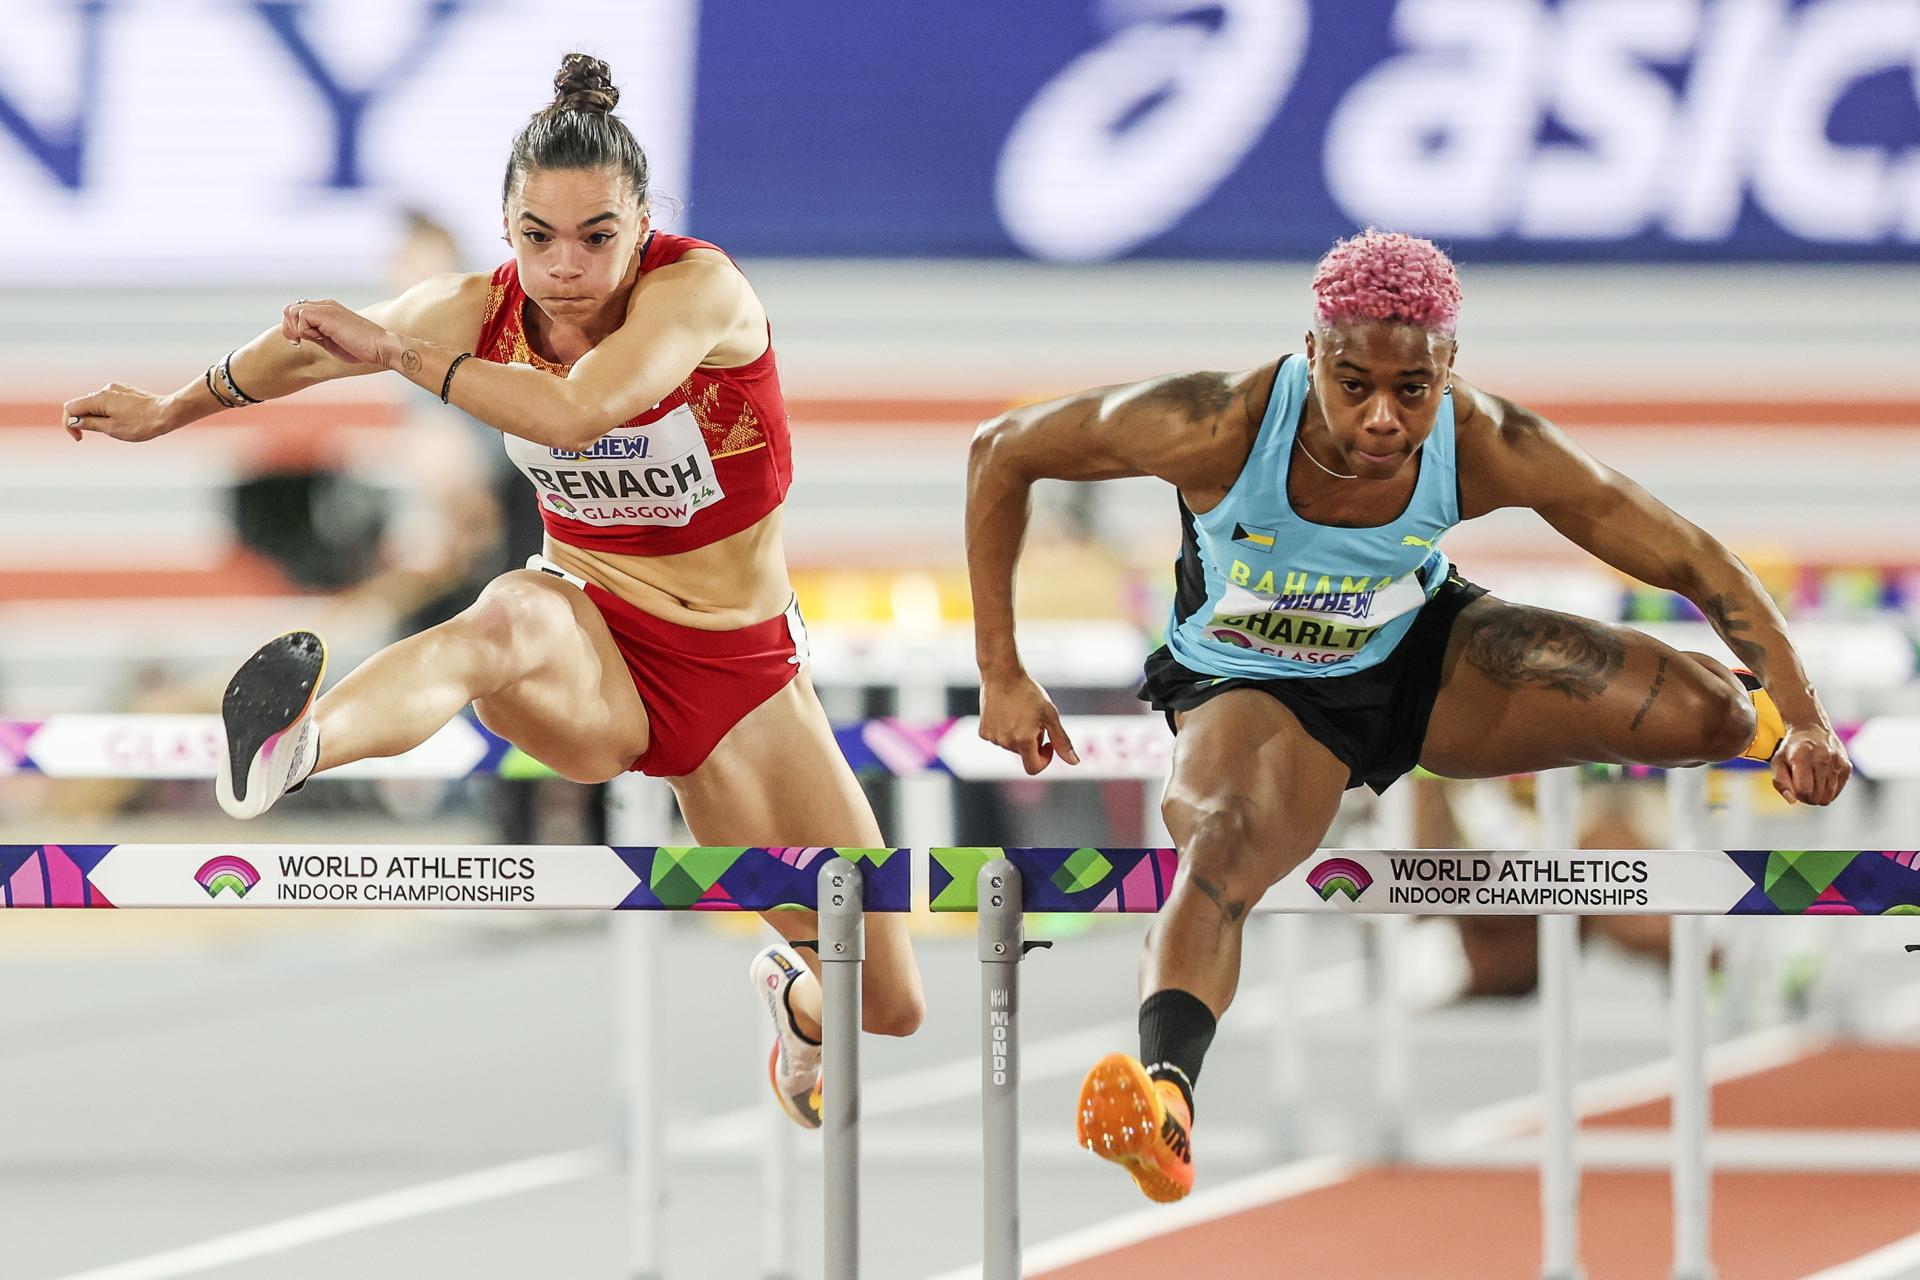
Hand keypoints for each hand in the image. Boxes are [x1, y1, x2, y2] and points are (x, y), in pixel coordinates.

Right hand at [62, 383, 176, 442]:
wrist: (167, 413)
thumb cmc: (141, 424)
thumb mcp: (112, 428)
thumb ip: (89, 423)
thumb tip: (74, 421)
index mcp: (98, 398)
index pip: (71, 407)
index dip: (69, 423)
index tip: (79, 438)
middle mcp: (105, 389)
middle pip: (83, 404)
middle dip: (85, 420)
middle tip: (101, 433)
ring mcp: (117, 388)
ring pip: (97, 403)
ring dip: (99, 416)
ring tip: (118, 427)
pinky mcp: (126, 390)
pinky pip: (110, 400)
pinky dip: (109, 411)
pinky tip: (125, 419)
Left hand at [282, 298, 391, 367]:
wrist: (380, 346)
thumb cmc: (360, 348)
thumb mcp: (330, 341)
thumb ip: (315, 335)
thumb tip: (298, 335)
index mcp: (327, 309)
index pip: (296, 311)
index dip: (292, 327)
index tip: (300, 342)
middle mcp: (325, 305)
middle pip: (289, 309)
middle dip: (289, 328)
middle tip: (299, 342)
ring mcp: (326, 307)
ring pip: (292, 311)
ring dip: (297, 329)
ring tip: (314, 339)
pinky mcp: (326, 314)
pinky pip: (300, 317)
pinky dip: (304, 330)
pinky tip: (320, 337)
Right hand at [978, 670, 1079, 774]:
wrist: (1002, 674)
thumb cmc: (1029, 693)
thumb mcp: (1050, 715)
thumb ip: (1061, 741)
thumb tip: (1074, 762)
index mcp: (1023, 741)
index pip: (1034, 768)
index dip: (1045, 759)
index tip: (1048, 742)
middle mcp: (1006, 743)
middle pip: (1024, 753)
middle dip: (1033, 740)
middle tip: (1034, 718)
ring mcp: (993, 738)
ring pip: (1011, 745)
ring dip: (1019, 735)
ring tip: (1020, 712)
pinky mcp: (983, 731)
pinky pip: (998, 738)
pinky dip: (1005, 730)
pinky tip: (1007, 712)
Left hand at [1772, 723, 1850, 805]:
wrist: (1811, 728)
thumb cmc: (1791, 748)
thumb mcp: (1777, 762)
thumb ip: (1780, 782)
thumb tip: (1791, 800)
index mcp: (1802, 757)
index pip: (1804, 790)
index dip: (1798, 794)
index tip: (1795, 788)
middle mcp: (1822, 758)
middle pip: (1817, 795)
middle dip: (1807, 797)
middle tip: (1803, 788)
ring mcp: (1836, 762)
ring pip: (1829, 795)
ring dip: (1818, 796)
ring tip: (1811, 785)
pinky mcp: (1846, 765)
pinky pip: (1838, 790)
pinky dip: (1829, 791)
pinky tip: (1822, 780)